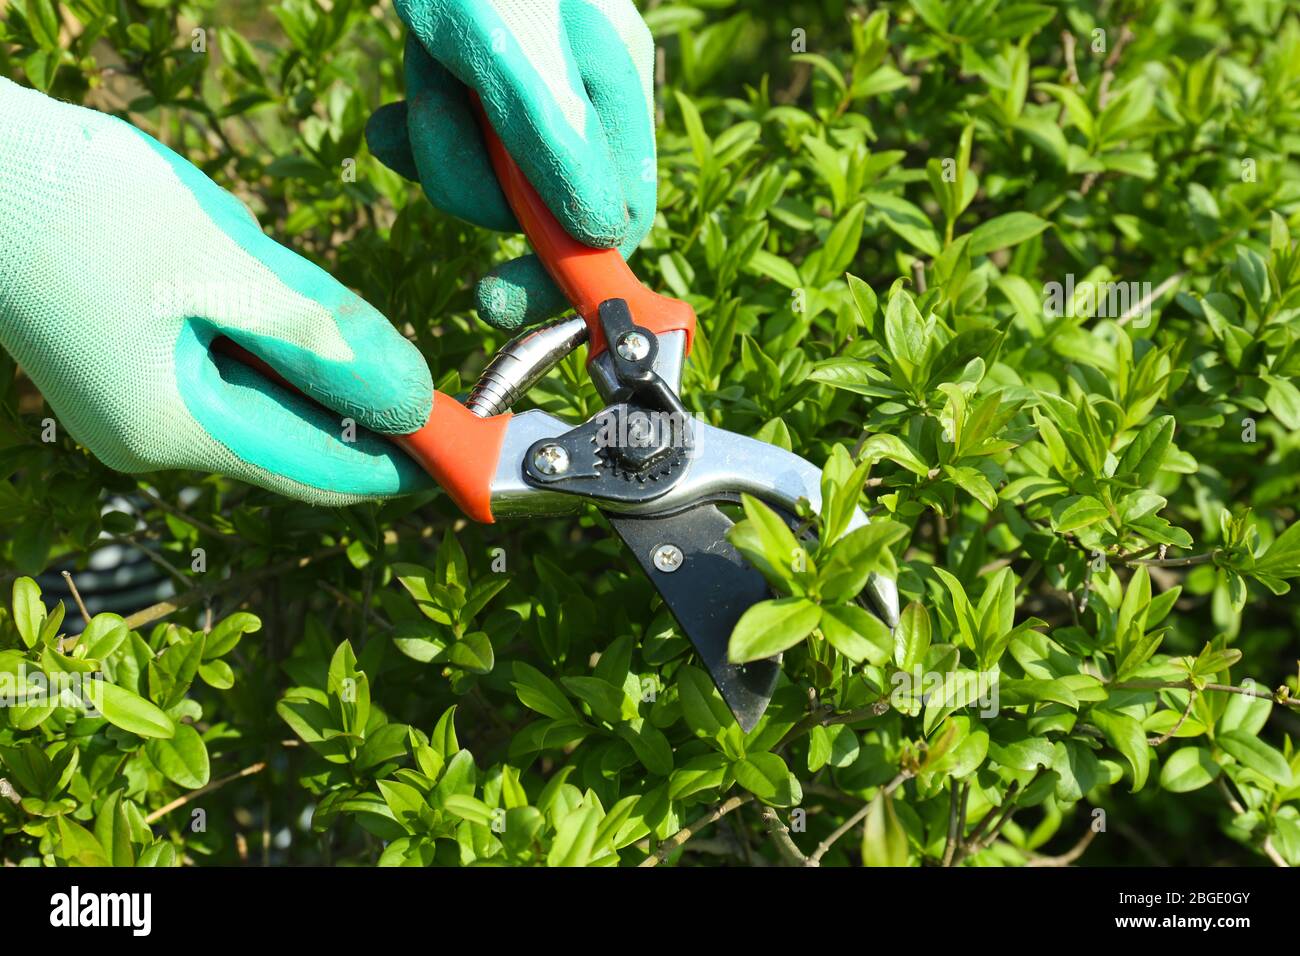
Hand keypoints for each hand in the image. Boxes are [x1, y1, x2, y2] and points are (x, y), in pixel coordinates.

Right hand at [0, 78, 433, 503]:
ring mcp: (138, 408)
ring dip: (324, 373)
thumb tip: (413, 397)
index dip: (405, 464)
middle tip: (436, 382)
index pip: (322, 471)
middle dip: (368, 412)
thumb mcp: (225, 266)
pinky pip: (233, 372)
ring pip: (269, 404)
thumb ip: (323, 337)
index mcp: (174, 427)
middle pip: (298, 440)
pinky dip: (277, 347)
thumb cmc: (87, 204)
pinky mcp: (133, 371)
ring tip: (353, 327)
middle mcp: (155, 437)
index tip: (468, 449)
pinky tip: (286, 305)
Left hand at [366, 0, 657, 329]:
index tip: (501, 298)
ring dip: (440, 148)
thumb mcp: (511, 59)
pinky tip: (390, 116)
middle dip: (479, 189)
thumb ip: (556, 150)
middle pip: (542, 204)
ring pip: (487, 174)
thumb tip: (599, 238)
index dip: (565, 269)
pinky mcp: (475, 78)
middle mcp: (579, 97)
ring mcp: (525, 88)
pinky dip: (417, 132)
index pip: (617, 219)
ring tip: (421, 84)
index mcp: (613, 92)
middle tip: (436, 144)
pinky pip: (452, 139)